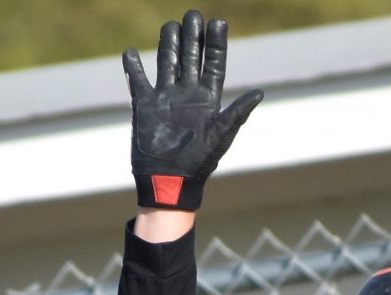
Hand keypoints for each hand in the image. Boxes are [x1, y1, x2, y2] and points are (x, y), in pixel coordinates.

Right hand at [122, 11, 262, 212]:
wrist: (170, 182)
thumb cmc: (199, 162)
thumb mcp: (221, 136)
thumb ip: (237, 113)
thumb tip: (260, 93)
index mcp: (207, 99)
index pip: (214, 64)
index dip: (216, 44)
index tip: (218, 23)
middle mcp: (187, 93)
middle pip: (190, 57)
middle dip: (192, 37)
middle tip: (193, 15)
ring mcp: (165, 97)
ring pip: (167, 62)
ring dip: (168, 44)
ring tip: (171, 26)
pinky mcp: (145, 105)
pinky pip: (138, 81)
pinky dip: (133, 67)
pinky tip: (131, 53)